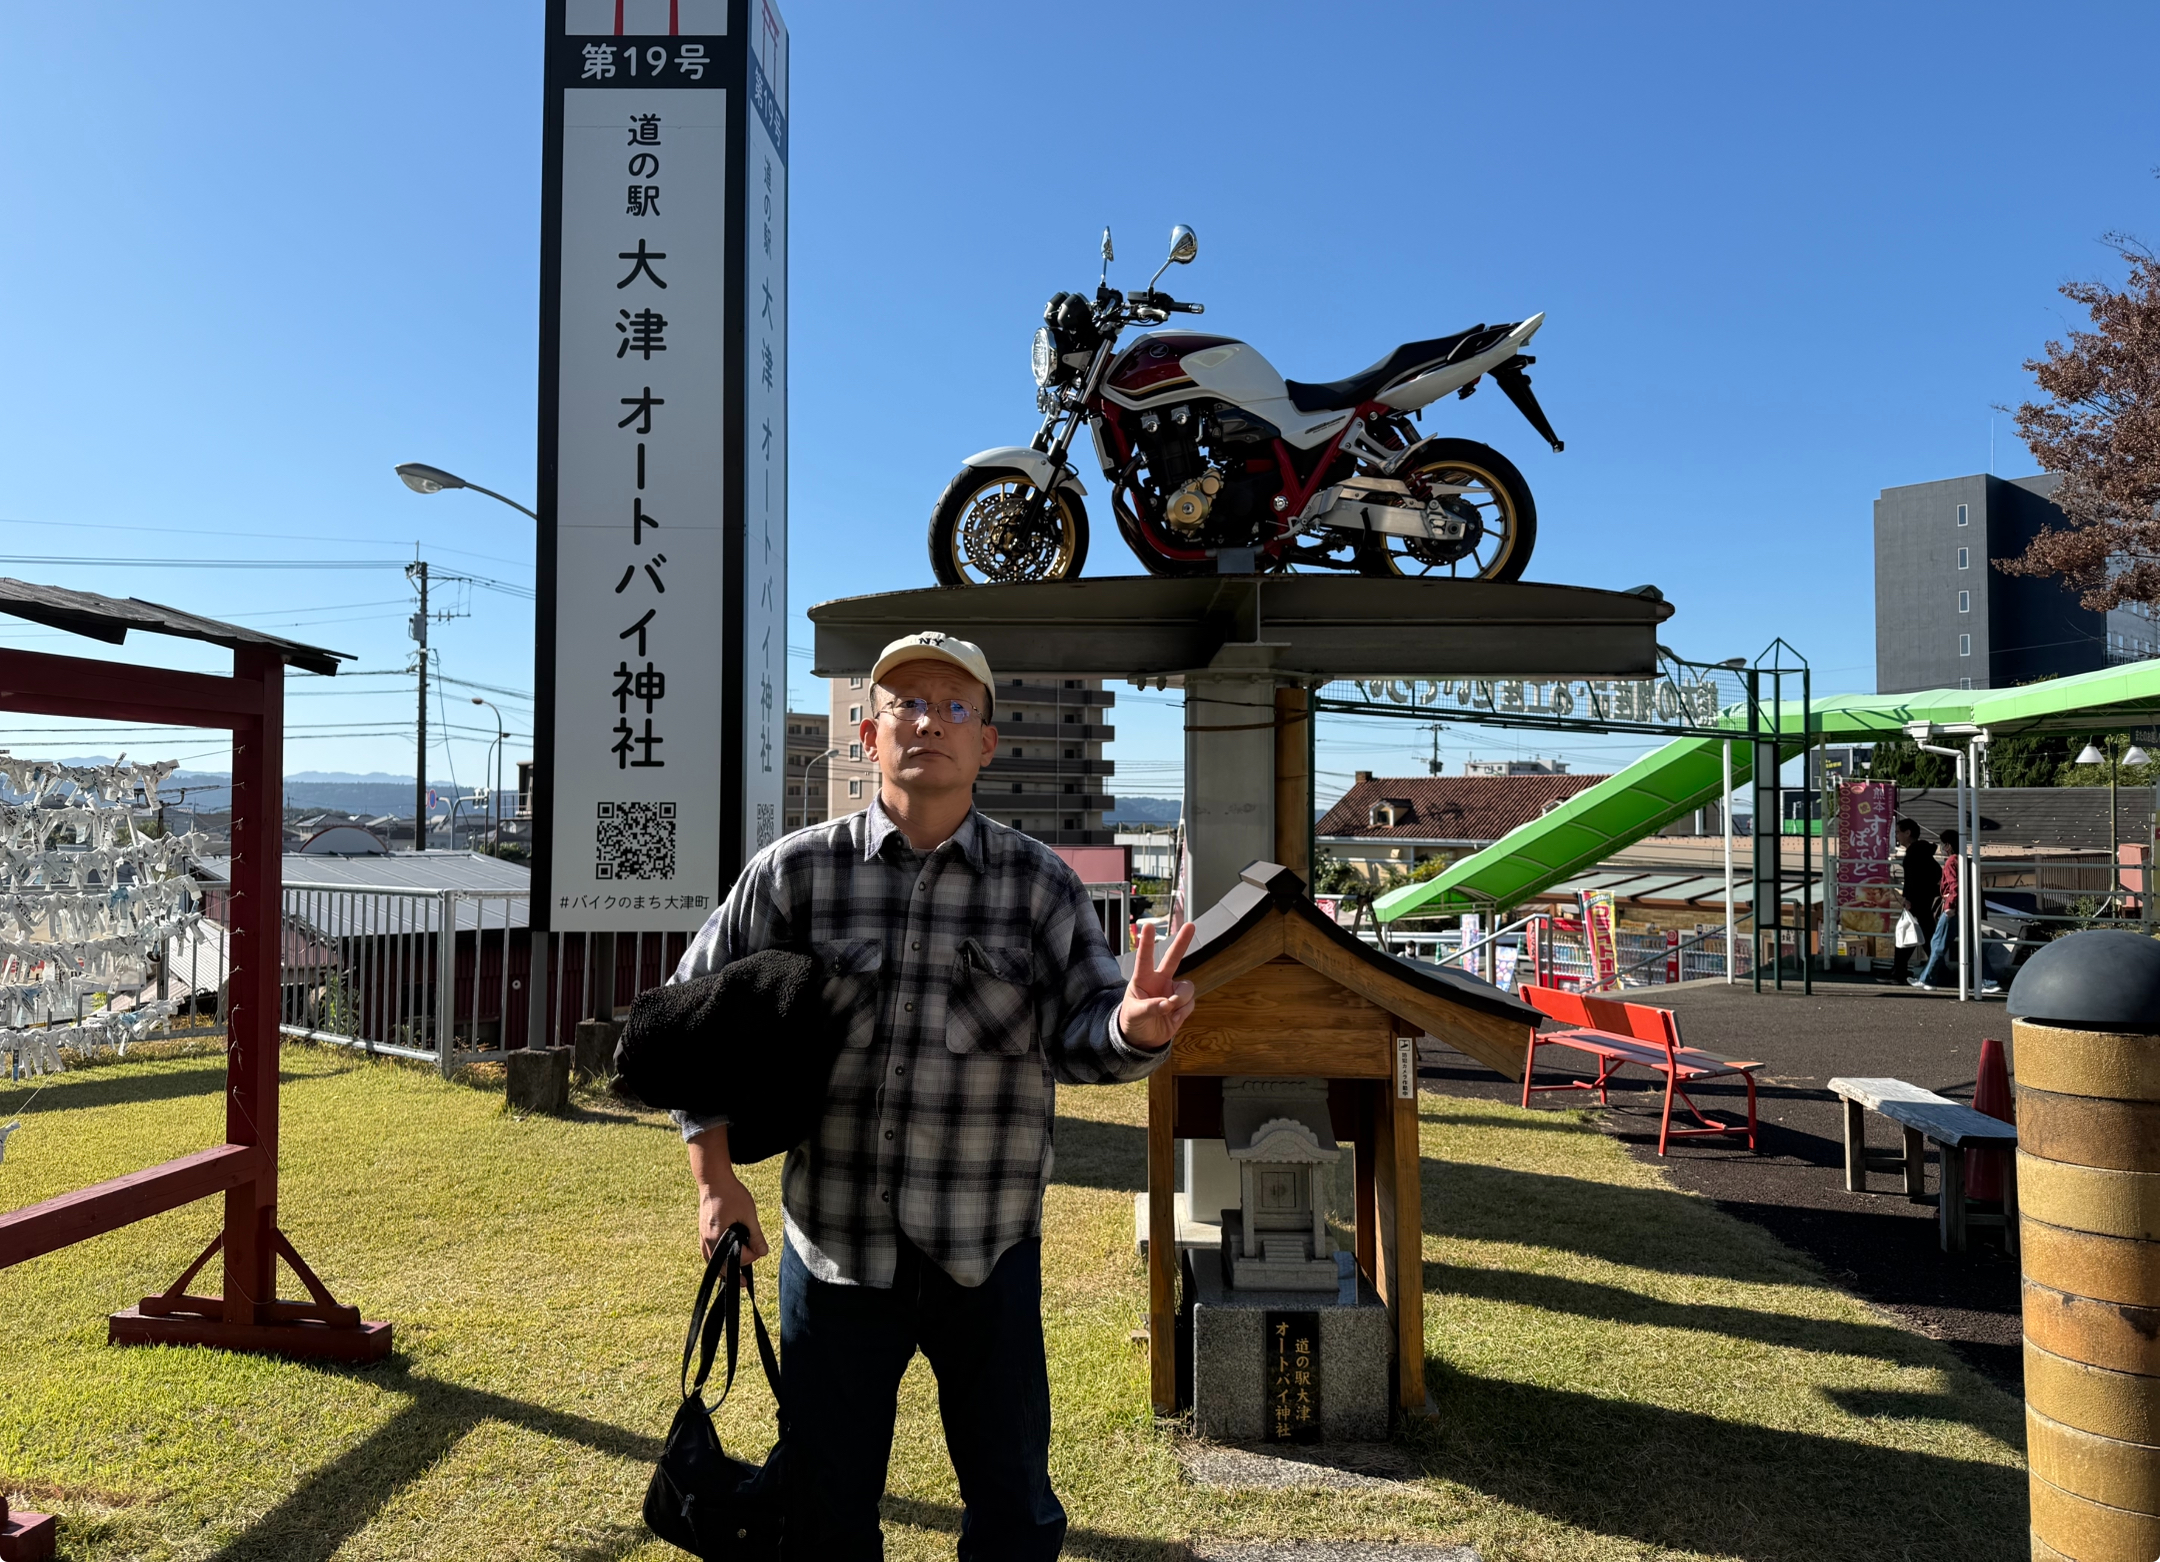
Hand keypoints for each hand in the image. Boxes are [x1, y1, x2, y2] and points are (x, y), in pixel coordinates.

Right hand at [698, 1170, 768, 1267]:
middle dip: (739, 1264)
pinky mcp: (702, 1232)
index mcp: (718, 1238)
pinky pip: (708, 1252)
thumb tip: (763, 1253)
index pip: (736, 1259)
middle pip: (722, 1266)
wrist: (713, 1179)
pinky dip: (718, 1257)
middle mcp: (707, 1241)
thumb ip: (756, 1235)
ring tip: (739, 1266)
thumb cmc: (730, 1194)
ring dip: (726, 1264)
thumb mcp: (748, 1214)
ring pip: (712, 1262)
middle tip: (754, 1253)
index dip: (751, 1256)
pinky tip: (726, 1253)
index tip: (759, 1246)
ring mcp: (702, 1237)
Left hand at [1119, 920, 1195, 1049]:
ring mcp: (1172, 991)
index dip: (1146, 942)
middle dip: (1182, 942)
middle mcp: (1160, 981)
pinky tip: (1173, 1018)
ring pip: (1186, 987)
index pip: (1144, 958)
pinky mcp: (1182, 1004)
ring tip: (1170, 1010)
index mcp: (1143, 979)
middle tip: (1190, 925)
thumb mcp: (1135, 1014)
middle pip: (1173, 958)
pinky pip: (1190, 1003)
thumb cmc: (1132, 1021)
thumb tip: (1167, 1004)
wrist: (1142, 1039)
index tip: (1148, 926)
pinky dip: (1183, 1012)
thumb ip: (1150, 1007)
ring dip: (1180, 999)